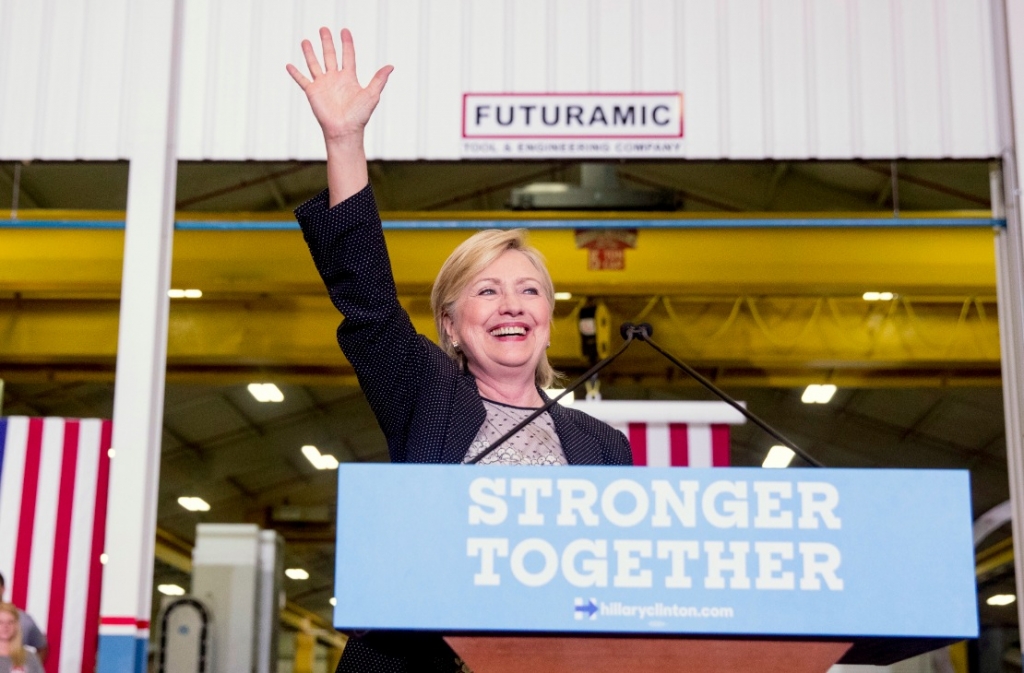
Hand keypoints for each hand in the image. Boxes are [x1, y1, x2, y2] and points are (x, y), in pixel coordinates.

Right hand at [287, 28, 392, 145]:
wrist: (345, 131)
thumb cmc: (359, 116)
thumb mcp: (372, 95)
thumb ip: (379, 80)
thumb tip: (390, 66)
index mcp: (349, 78)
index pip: (348, 56)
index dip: (347, 43)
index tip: (344, 31)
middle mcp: (335, 79)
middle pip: (330, 55)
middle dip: (326, 42)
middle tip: (323, 29)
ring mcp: (323, 85)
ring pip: (314, 64)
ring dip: (309, 53)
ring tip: (306, 40)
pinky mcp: (312, 92)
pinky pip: (302, 80)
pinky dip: (295, 73)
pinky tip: (289, 65)